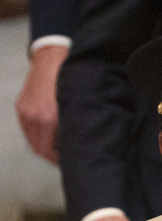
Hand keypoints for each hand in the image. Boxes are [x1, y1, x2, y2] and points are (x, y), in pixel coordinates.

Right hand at [15, 44, 67, 163]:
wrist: (52, 57)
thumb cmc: (71, 79)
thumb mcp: (79, 103)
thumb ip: (76, 123)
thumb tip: (81, 142)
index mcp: (49, 118)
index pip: (49, 151)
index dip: (59, 160)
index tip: (71, 163)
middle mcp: (34, 117)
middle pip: (39, 148)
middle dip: (52, 157)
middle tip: (66, 160)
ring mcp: (25, 111)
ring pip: (32, 140)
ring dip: (43, 148)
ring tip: (58, 151)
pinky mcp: (21, 106)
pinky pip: (27, 129)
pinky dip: (37, 136)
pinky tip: (48, 137)